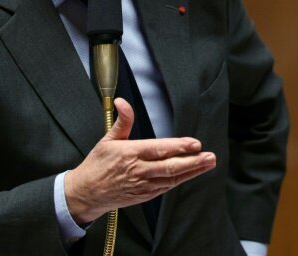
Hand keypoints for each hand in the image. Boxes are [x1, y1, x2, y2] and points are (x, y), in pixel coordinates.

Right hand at [65, 98, 215, 224]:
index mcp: (129, 153)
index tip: (195, 144)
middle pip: (170, 167)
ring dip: (192, 171)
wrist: (86, 193)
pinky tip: (192, 173)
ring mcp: (143, 185)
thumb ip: (122, 121)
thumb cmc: (97, 165)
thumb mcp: (107, 140)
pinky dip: (180, 180)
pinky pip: (166, 187)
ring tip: (208, 163)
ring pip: (172, 178)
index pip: (159, 149)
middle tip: (210, 156)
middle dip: (193, 162)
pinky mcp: (145, 195)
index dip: (178, 147)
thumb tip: (122, 102)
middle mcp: (138, 170)